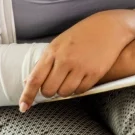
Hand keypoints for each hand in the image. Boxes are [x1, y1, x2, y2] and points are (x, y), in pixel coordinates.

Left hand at [19, 10, 134, 109]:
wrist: (111, 27)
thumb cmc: (83, 34)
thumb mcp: (60, 43)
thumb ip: (45, 61)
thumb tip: (29, 81)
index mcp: (53, 52)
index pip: (35, 79)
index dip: (28, 95)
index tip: (24, 107)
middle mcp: (65, 60)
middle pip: (49, 90)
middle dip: (50, 91)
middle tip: (56, 84)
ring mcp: (81, 67)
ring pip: (65, 92)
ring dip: (65, 91)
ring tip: (71, 80)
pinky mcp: (96, 73)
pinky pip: (81, 91)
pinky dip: (78, 89)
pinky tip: (81, 79)